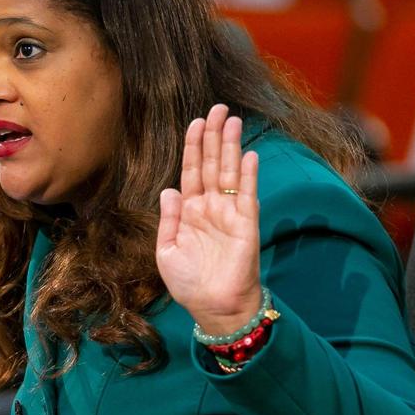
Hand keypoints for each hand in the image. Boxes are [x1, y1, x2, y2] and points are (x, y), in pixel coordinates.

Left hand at [155, 104, 262, 335]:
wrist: (214, 307)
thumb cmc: (189, 283)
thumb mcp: (167, 251)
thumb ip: (168, 219)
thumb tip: (168, 189)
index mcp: (189, 211)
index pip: (191, 171)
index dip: (193, 146)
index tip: (195, 122)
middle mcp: (210, 207)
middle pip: (212, 163)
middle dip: (213, 135)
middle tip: (216, 107)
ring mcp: (229, 213)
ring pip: (229, 171)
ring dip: (231, 146)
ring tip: (232, 119)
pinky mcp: (246, 223)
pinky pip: (247, 194)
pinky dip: (248, 174)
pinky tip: (248, 154)